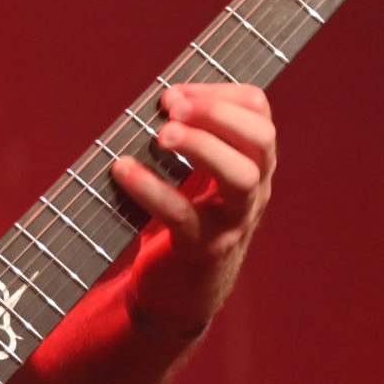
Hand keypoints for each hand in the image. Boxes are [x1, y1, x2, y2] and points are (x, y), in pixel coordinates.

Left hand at [108, 82, 274, 335]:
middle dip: (218, 113)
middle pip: (261, 139)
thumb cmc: (183, 219)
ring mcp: (234, 220)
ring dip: (202, 147)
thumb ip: (182, 136)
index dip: (220, 92)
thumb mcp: (191, 173)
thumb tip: (157, 98)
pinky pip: (184, 215)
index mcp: (252, 162)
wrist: (180, 291)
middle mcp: (253, 188)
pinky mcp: (203, 247)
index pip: (258, 111)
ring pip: (241, 177)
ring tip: (162, 135)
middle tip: (171, 107)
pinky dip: (153, 189)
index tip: (175, 92)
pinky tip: (122, 170)